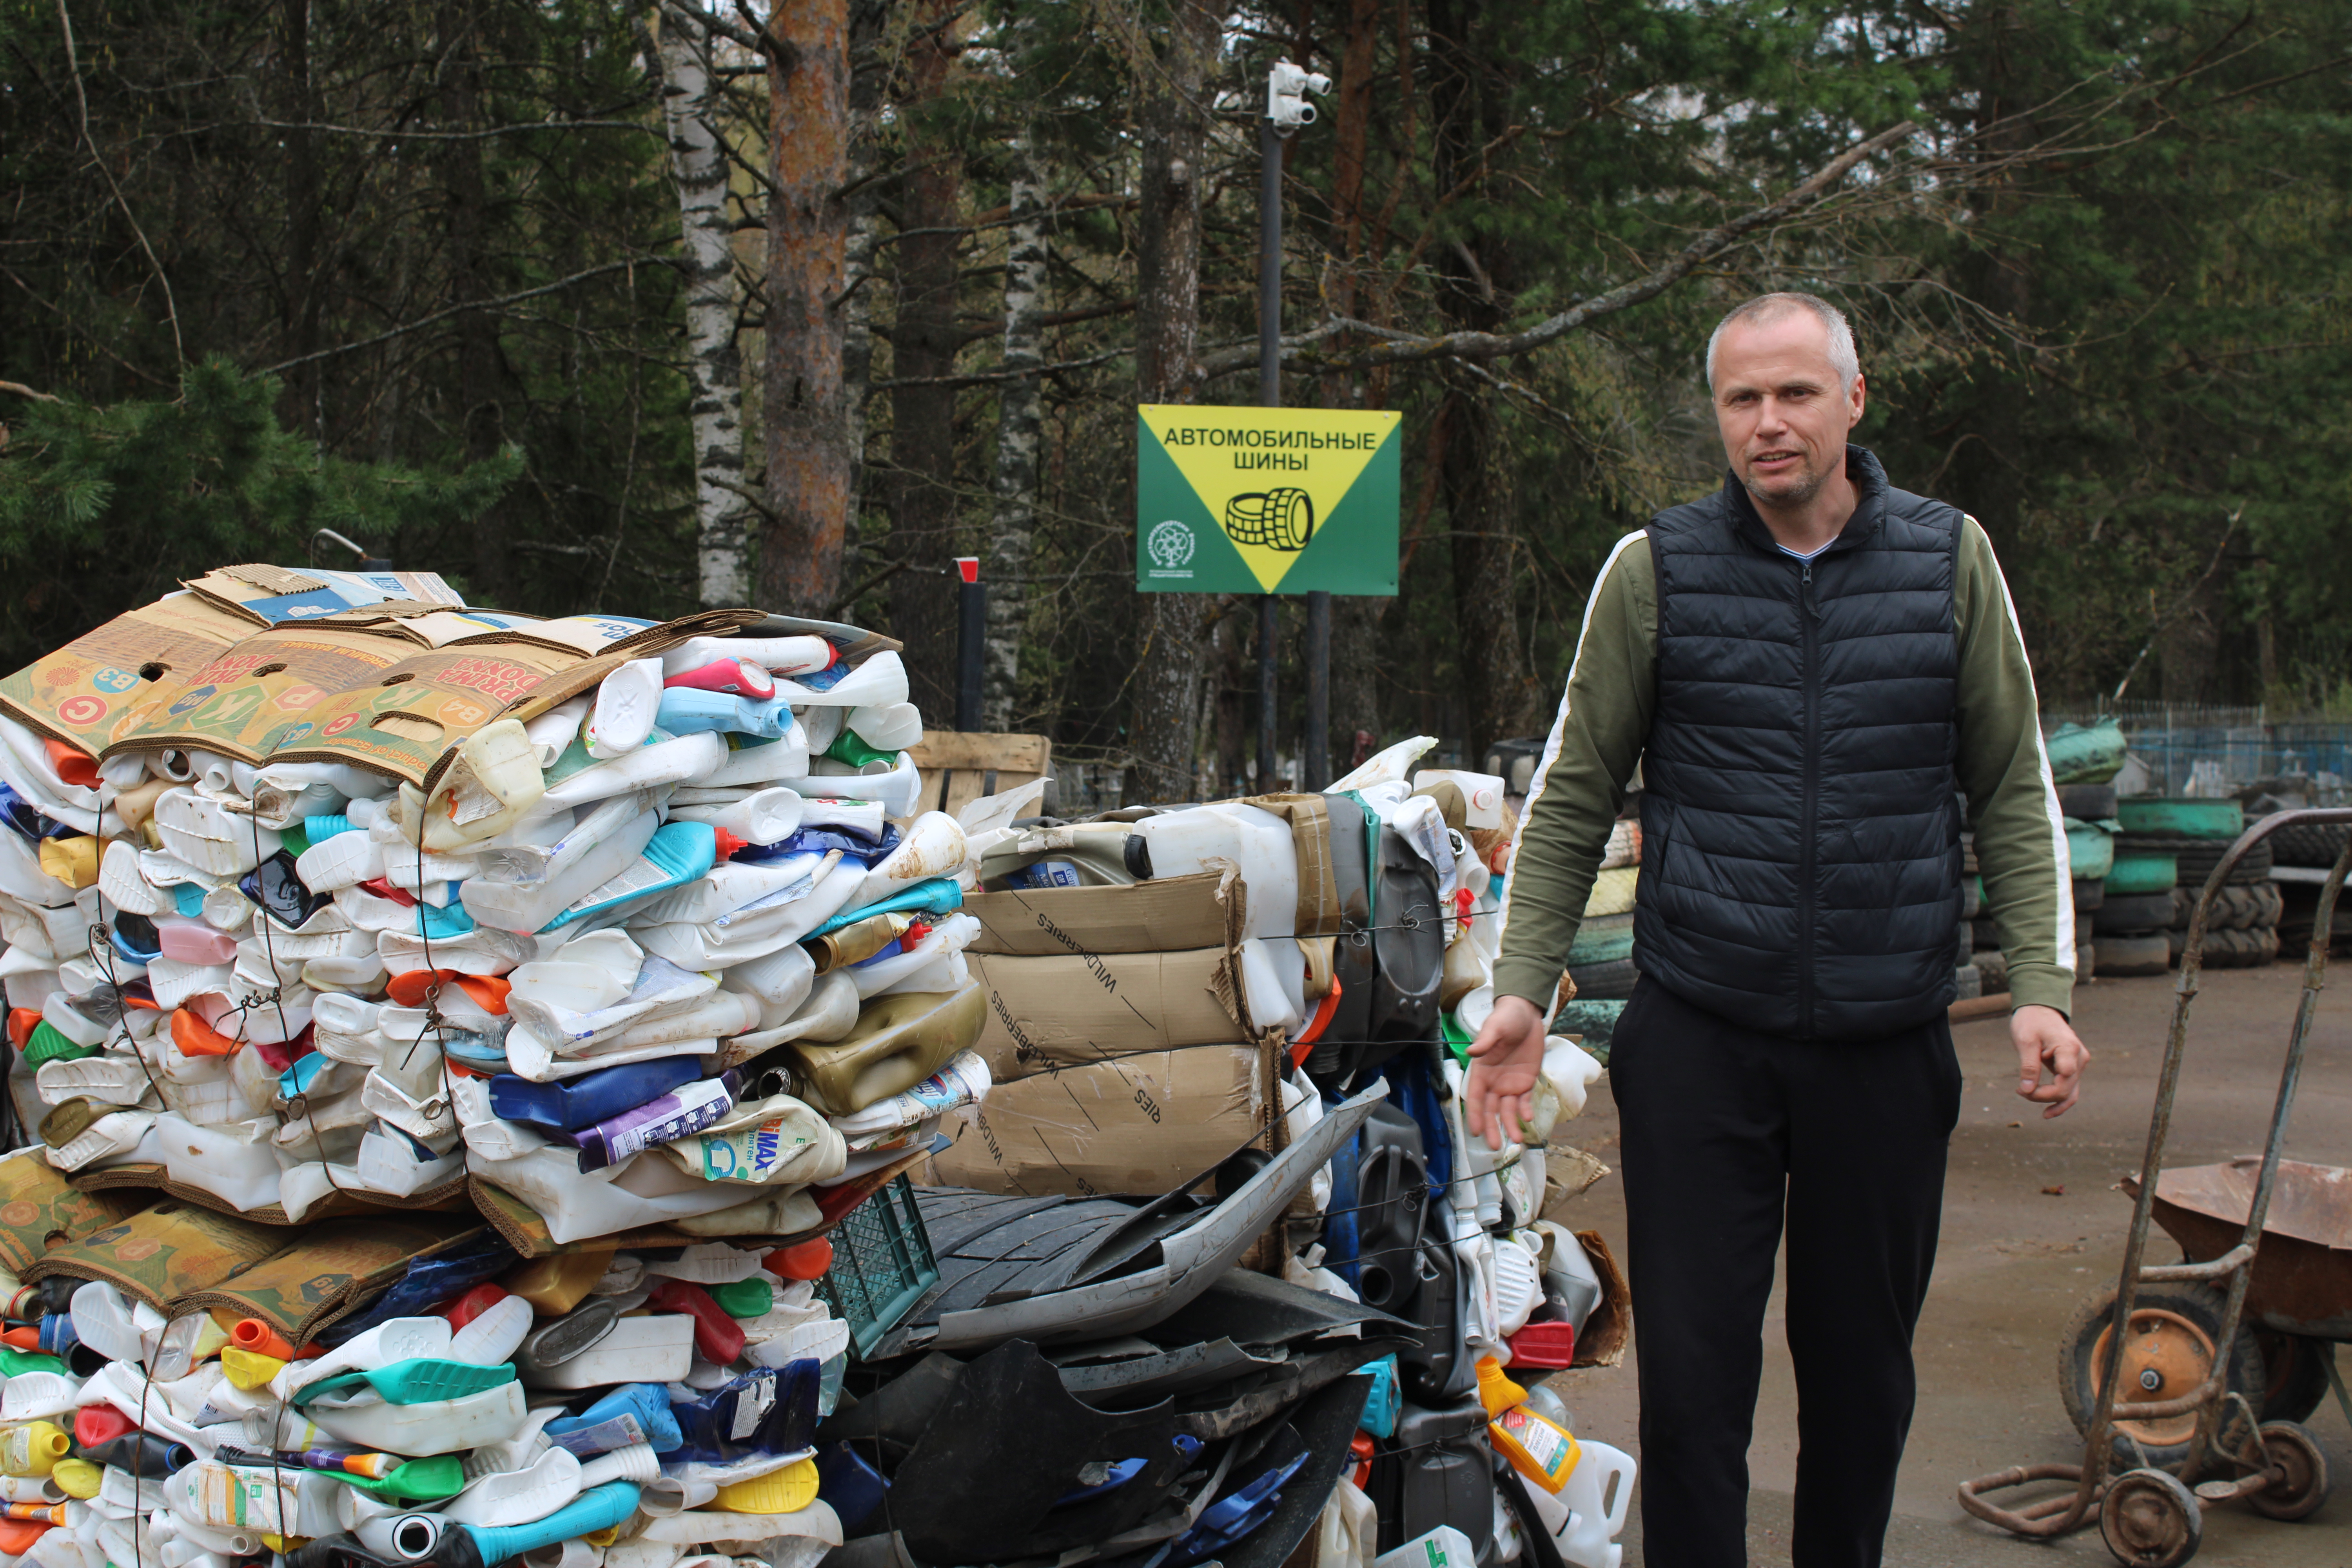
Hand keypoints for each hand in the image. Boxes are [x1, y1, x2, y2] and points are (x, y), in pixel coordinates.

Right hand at [1467, 993, 1549, 1149]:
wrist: (1527, 1013)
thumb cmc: (1506, 1018)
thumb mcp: (1495, 1027)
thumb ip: (1485, 1041)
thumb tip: (1472, 1051)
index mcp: (1482, 1070)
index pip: (1476, 1097)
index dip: (1475, 1114)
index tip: (1476, 1131)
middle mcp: (1495, 1081)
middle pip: (1491, 1109)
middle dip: (1492, 1128)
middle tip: (1494, 1146)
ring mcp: (1511, 1083)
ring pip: (1508, 1110)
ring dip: (1510, 1125)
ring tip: (1516, 1141)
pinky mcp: (1527, 1081)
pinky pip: (1525, 1101)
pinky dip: (1526, 1111)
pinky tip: (1528, 1119)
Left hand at [2012, 1003, 2088, 1117]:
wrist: (2040, 1009)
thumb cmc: (2031, 1021)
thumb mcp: (2025, 1041)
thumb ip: (2028, 1066)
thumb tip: (2027, 1090)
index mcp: (2069, 1049)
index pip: (2063, 1082)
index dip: (2043, 1093)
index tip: (2020, 1089)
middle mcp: (2079, 1058)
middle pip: (2066, 1090)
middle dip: (2042, 1097)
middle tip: (2019, 1091)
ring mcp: (2079, 1063)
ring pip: (2071, 1092)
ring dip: (2053, 1102)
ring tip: (2042, 1114)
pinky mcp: (2074, 1066)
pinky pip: (2070, 1087)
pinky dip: (2061, 1100)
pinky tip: (2049, 1112)